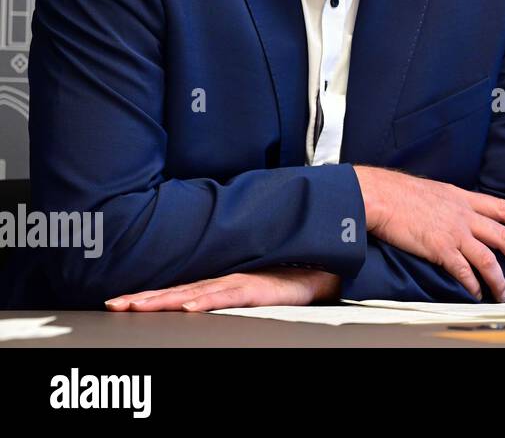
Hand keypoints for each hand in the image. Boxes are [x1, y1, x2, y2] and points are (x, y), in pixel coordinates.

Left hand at [105, 266, 339, 311]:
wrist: (324, 264)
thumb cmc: (290, 277)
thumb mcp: (252, 287)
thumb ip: (227, 292)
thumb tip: (199, 302)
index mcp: (220, 281)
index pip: (177, 291)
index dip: (147, 296)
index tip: (119, 302)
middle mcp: (225, 280)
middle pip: (178, 292)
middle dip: (144, 299)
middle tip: (114, 305)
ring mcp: (241, 282)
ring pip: (196, 293)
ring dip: (166, 301)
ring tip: (139, 307)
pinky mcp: (260, 288)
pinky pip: (230, 296)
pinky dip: (209, 301)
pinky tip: (190, 307)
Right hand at [353, 166, 504, 301]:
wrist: (380, 195)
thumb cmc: (400, 193)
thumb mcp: (436, 192)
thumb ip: (452, 204)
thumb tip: (458, 214)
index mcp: (464, 199)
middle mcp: (464, 216)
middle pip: (504, 237)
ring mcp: (454, 232)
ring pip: (488, 259)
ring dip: (498, 280)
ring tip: (503, 294)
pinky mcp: (439, 249)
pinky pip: (463, 271)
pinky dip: (472, 285)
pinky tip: (475, 293)